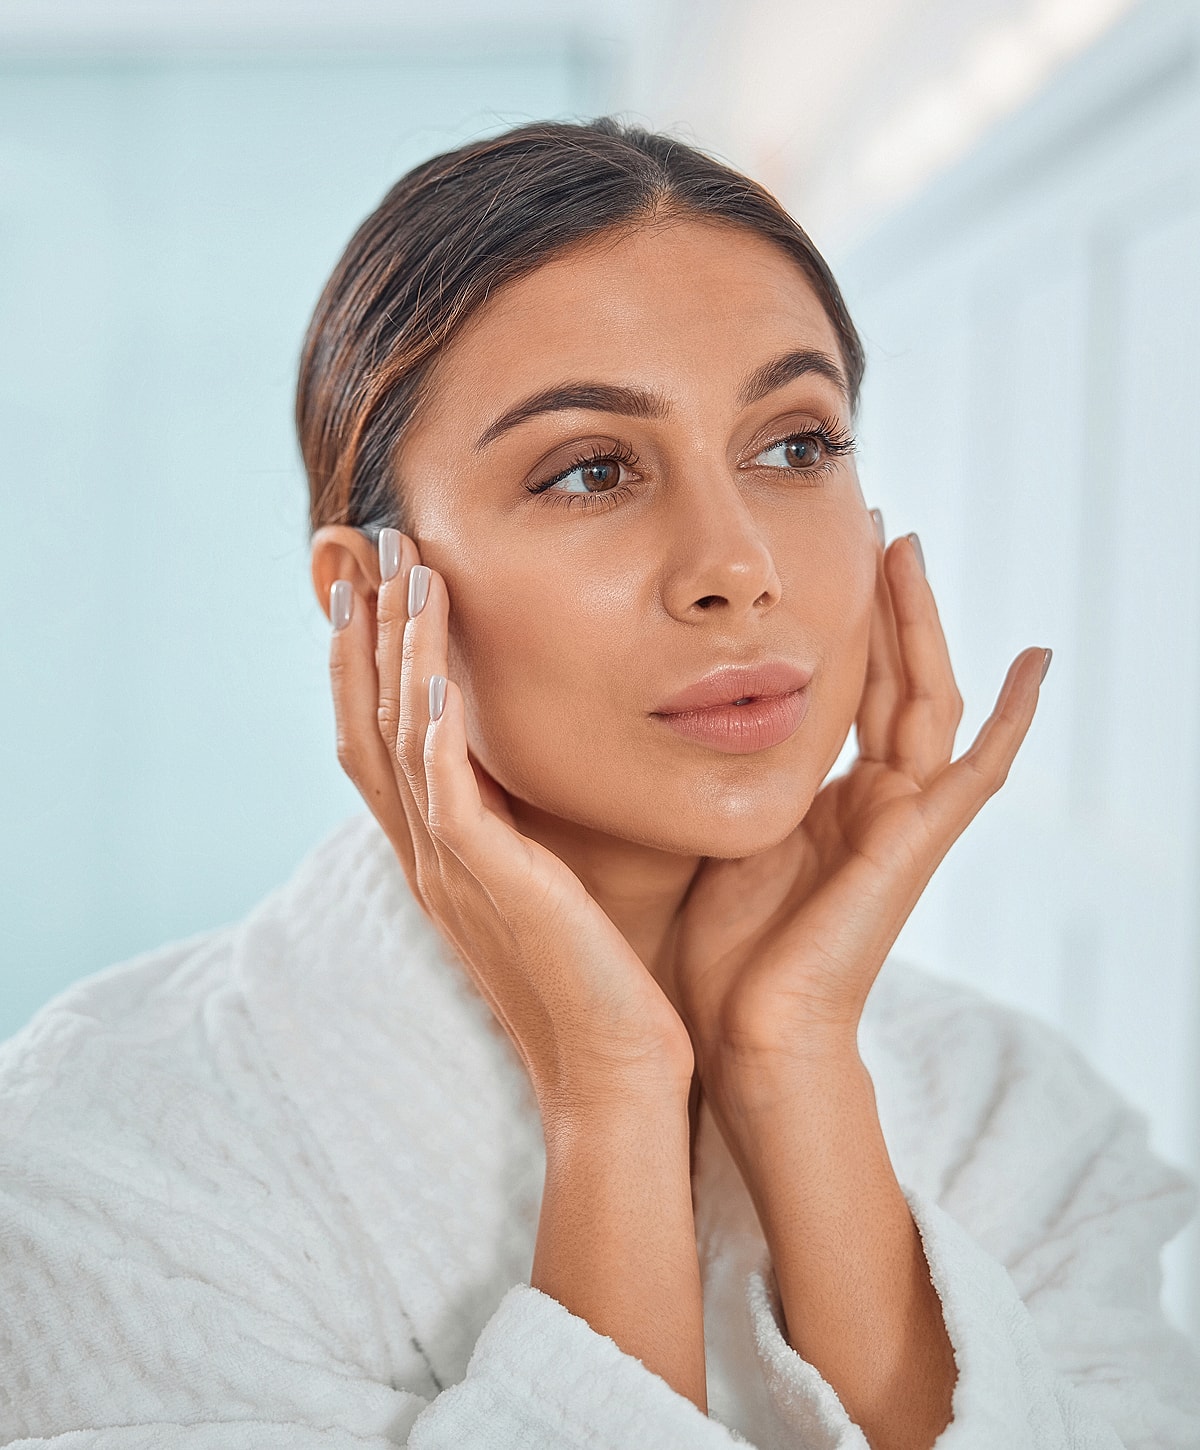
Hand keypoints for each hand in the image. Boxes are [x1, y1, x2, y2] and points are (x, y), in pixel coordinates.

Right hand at [326, 529, 694, 1113]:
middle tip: (364, 550)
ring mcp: (446, 868)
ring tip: (398, 567)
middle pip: (365, 722)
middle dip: (361, 634)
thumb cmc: (598, 985)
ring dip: (390, 648)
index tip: (378, 587)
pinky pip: (439, 782)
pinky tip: (430, 654)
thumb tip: (543, 772)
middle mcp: (427, 856)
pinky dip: (426, 713)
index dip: (368, 661)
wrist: (615, 1076)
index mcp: (441, 857)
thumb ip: (529, 831)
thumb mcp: (551, 890)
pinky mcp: (485, 879)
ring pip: (392, 737)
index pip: (382, 740)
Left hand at [668, 528, 1049, 1077]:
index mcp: (825, 798)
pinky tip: (1036, 659)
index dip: (840, 625)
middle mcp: (871, 799)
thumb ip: (730, 777)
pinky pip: (979, 767)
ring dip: (921, 623)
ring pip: (926, 697)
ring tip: (908, 549)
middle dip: (880, 602)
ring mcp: (903, 817)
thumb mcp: (719, 832)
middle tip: (873, 523)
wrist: (750, 1030)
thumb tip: (684, 716)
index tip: (821, 559)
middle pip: (888, 678)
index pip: (845, 691)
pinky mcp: (920, 841)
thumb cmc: (724, 950)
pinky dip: (1012, 715)